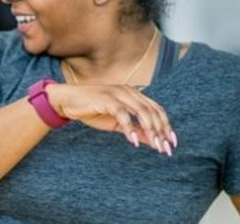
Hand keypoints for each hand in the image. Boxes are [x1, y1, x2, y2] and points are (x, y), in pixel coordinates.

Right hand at [48, 84, 176, 154]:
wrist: (67, 101)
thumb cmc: (92, 110)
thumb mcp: (116, 124)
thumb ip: (135, 129)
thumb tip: (152, 141)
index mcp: (133, 94)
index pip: (156, 109)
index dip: (166, 125)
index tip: (171, 142)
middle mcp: (129, 92)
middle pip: (152, 111)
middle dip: (161, 130)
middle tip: (165, 148)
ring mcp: (118, 94)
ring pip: (142, 111)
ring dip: (150, 130)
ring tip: (155, 145)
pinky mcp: (106, 99)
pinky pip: (122, 114)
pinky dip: (129, 127)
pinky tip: (133, 141)